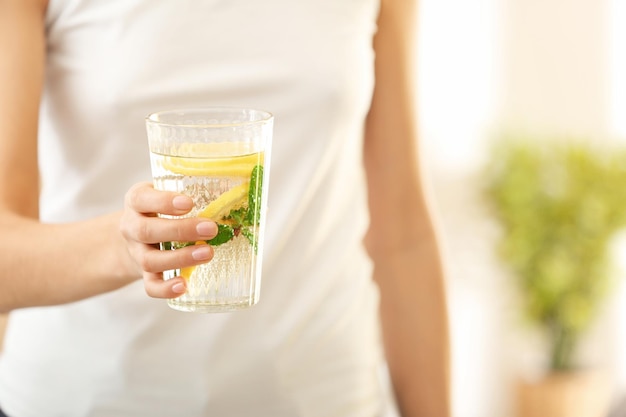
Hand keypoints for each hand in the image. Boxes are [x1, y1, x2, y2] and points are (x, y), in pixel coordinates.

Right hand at [120, 182, 217, 298]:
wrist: (135, 236)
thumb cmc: (161, 210)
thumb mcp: (168, 194)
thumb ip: (196, 192)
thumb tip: (244, 198)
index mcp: (137, 201)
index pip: (142, 199)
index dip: (164, 202)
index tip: (189, 203)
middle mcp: (131, 227)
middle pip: (147, 231)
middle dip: (181, 231)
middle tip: (211, 229)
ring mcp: (137, 253)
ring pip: (150, 260)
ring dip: (180, 258)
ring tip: (208, 253)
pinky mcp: (144, 274)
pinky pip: (150, 286)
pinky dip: (165, 289)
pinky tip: (184, 285)